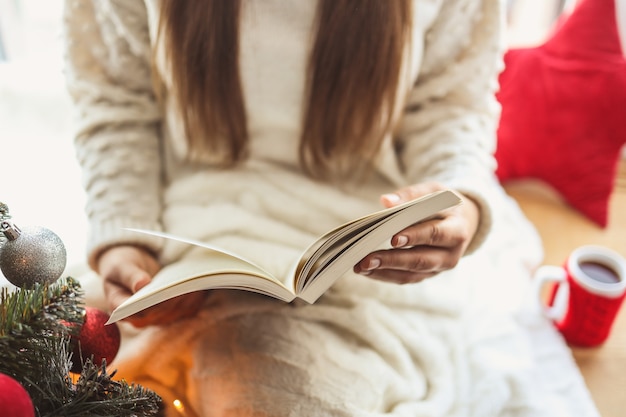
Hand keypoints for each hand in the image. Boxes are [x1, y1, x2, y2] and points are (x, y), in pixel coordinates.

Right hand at [97, 245, 206, 326]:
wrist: (130, 268)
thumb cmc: (121, 266)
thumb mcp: (120, 266)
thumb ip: (129, 276)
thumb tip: (141, 286)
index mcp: (119, 308)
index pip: (135, 311)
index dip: (149, 304)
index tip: (162, 291)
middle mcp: (139, 318)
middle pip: (159, 312)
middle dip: (173, 298)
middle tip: (187, 284)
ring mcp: (156, 317)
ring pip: (175, 312)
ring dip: (187, 298)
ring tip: (197, 281)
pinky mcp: (171, 313)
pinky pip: (185, 309)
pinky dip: (194, 298)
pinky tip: (202, 285)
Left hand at [353, 182, 479, 283]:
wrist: (463, 222)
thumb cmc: (443, 204)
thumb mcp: (433, 192)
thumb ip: (411, 195)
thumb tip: (386, 201)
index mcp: (457, 230)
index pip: (435, 235)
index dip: (415, 236)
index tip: (393, 238)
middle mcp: (451, 254)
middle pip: (420, 260)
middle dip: (392, 260)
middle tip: (366, 259)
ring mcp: (438, 268)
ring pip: (411, 274)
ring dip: (384, 271)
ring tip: (361, 267)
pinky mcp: (427, 274)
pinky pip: (405, 278)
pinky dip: (385, 275)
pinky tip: (367, 270)